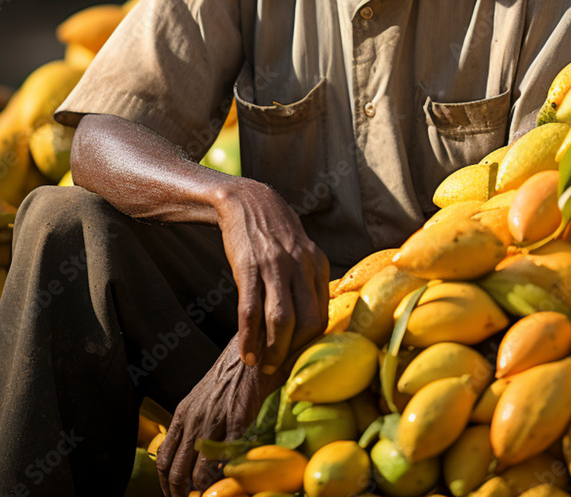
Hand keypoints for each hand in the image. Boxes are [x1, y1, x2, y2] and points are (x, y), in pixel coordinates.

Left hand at [155, 336, 283, 496]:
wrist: (253, 352)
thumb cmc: (232, 373)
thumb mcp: (203, 395)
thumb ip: (194, 419)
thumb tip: (192, 448)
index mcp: (183, 413)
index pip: (163, 459)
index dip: (166, 484)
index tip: (174, 494)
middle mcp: (193, 420)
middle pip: (175, 473)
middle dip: (179, 494)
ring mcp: (213, 423)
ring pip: (196, 474)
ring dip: (200, 491)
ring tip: (207, 496)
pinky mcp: (236, 422)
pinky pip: (223, 461)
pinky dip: (222, 478)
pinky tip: (227, 482)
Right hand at [215, 178, 329, 370]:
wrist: (248, 201)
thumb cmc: (275, 233)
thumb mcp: (302, 251)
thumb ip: (309, 280)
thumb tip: (313, 318)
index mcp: (318, 264)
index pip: (323, 314)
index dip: (311, 343)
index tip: (298, 360)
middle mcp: (302, 266)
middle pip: (308, 321)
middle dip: (294, 352)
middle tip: (280, 368)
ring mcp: (276, 266)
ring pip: (282, 320)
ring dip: (273, 350)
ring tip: (263, 366)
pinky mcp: (250, 267)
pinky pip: (251, 311)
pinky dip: (249, 338)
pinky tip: (247, 353)